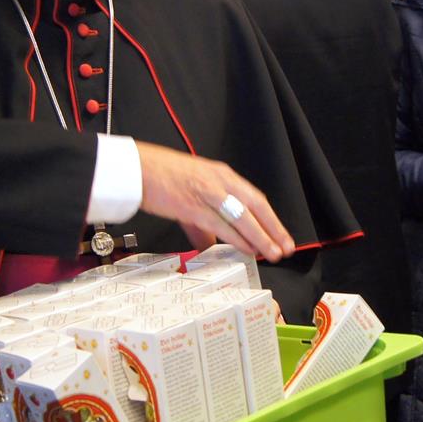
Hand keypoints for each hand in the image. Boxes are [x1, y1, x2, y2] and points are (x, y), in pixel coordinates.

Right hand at [137, 143, 293, 262]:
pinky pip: (222, 226)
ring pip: (243, 218)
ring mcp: (208, 193)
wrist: (137, 168)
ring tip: (272, 253)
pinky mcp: (194, 207)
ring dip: (261, 238)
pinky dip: (238, 239)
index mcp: (221, 174)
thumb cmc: (160, 175)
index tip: (281, 234)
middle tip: (286, 248)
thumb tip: (209, 244)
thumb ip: (202, 221)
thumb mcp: (191, 190)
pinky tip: (248, 249)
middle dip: (274, 229)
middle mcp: (220, 182)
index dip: (270, 218)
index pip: (255, 198)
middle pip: (256, 207)